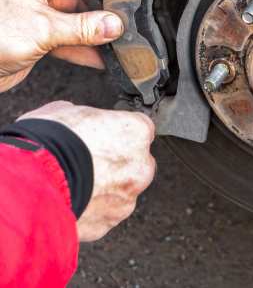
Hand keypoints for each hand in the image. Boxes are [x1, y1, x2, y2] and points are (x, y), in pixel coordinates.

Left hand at [0, 0, 122, 92]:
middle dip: (100, 1)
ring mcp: (40, 11)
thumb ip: (82, 28)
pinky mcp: (42, 34)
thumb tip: (113, 25)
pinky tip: (103, 56)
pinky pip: (72, 36)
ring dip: (97, 27)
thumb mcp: (42, 29)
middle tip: (119, 14)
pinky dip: (87, 47)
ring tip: (115, 37)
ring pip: (79, 12)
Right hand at [18, 101, 155, 241]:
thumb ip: (90, 118)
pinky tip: (72, 199)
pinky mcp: (108, 222)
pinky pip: (103, 213)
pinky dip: (91, 209)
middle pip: (136, 162)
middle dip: (117, 162)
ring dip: (105, 188)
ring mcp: (126, 197)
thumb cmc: (50, 142)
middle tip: (90, 160)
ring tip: (76, 182)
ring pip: (122, 191)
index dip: (119, 131)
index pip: (139, 128)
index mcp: (137, 132)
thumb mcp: (69, 110)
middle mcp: (140, 166)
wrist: (31, 182)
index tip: (106, 135)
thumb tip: (82, 122)